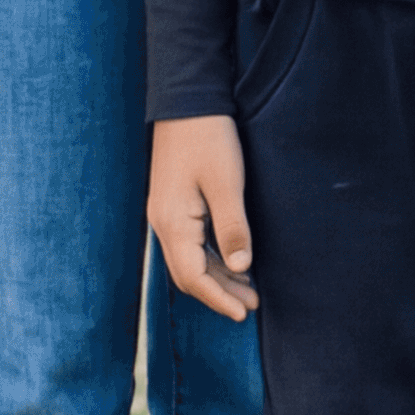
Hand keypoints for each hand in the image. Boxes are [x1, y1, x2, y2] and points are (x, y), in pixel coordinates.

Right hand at [147, 114, 257, 320]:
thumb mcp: (226, 183)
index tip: (244, 314)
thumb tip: (242, 268)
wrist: (187, 101)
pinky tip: (233, 260)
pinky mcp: (173, 204)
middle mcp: (163, 224)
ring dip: (217, 277)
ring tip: (247, 289)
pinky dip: (211, 258)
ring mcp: (166, 214)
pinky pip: (189, 244)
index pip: (194, 277)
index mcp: (173, 223)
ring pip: (189, 260)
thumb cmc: (209, 137)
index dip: (219, 299)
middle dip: (219, 293)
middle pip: (189, 274)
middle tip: (251, 305)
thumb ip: (233, 227)